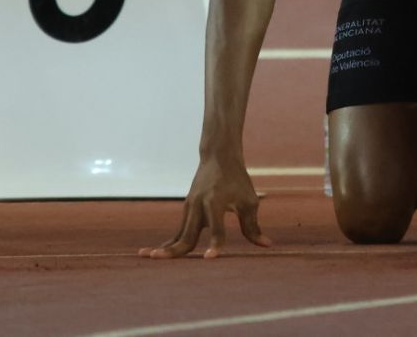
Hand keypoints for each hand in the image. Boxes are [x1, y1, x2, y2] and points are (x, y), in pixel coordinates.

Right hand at [140, 153, 273, 259]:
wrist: (218, 157)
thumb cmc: (237, 180)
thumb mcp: (249, 201)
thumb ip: (253, 226)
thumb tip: (268, 245)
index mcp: (216, 201)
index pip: (217, 227)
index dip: (215, 243)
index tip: (211, 258)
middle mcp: (199, 205)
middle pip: (188, 233)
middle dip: (176, 249)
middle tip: (160, 259)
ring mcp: (190, 208)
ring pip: (178, 234)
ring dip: (165, 247)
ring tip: (148, 257)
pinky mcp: (187, 211)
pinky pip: (178, 232)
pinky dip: (168, 243)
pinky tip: (153, 254)